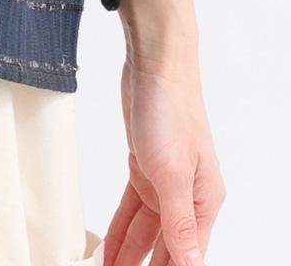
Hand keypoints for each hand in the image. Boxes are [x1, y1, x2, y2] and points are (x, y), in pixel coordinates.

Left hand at [104, 0, 225, 265]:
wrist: (154, 65)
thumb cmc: (170, 110)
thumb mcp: (171, 173)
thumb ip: (179, 222)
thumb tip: (191, 264)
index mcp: (204, 202)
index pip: (187, 255)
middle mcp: (189, 196)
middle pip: (167, 247)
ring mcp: (166, 181)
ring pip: (147, 230)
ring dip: (128, 253)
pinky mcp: (145, 165)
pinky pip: (132, 208)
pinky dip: (120, 228)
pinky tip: (108, 247)